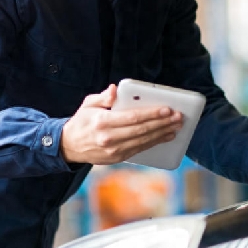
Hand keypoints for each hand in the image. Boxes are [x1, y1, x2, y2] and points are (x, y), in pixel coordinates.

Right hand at [60, 84, 183, 164]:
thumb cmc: (82, 121)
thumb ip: (103, 97)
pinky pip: (140, 149)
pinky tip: (165, 136)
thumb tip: (114, 89)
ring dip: (162, 134)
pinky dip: (154, 142)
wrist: (69, 146)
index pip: (132, 117)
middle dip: (162, 123)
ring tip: (176, 126)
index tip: (167, 109)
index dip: (152, 114)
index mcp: (102, 122)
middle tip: (178, 117)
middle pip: (141, 130)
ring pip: (143, 141)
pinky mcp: (117, 158)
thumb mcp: (88, 104)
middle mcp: (109, 138)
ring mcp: (114, 151)